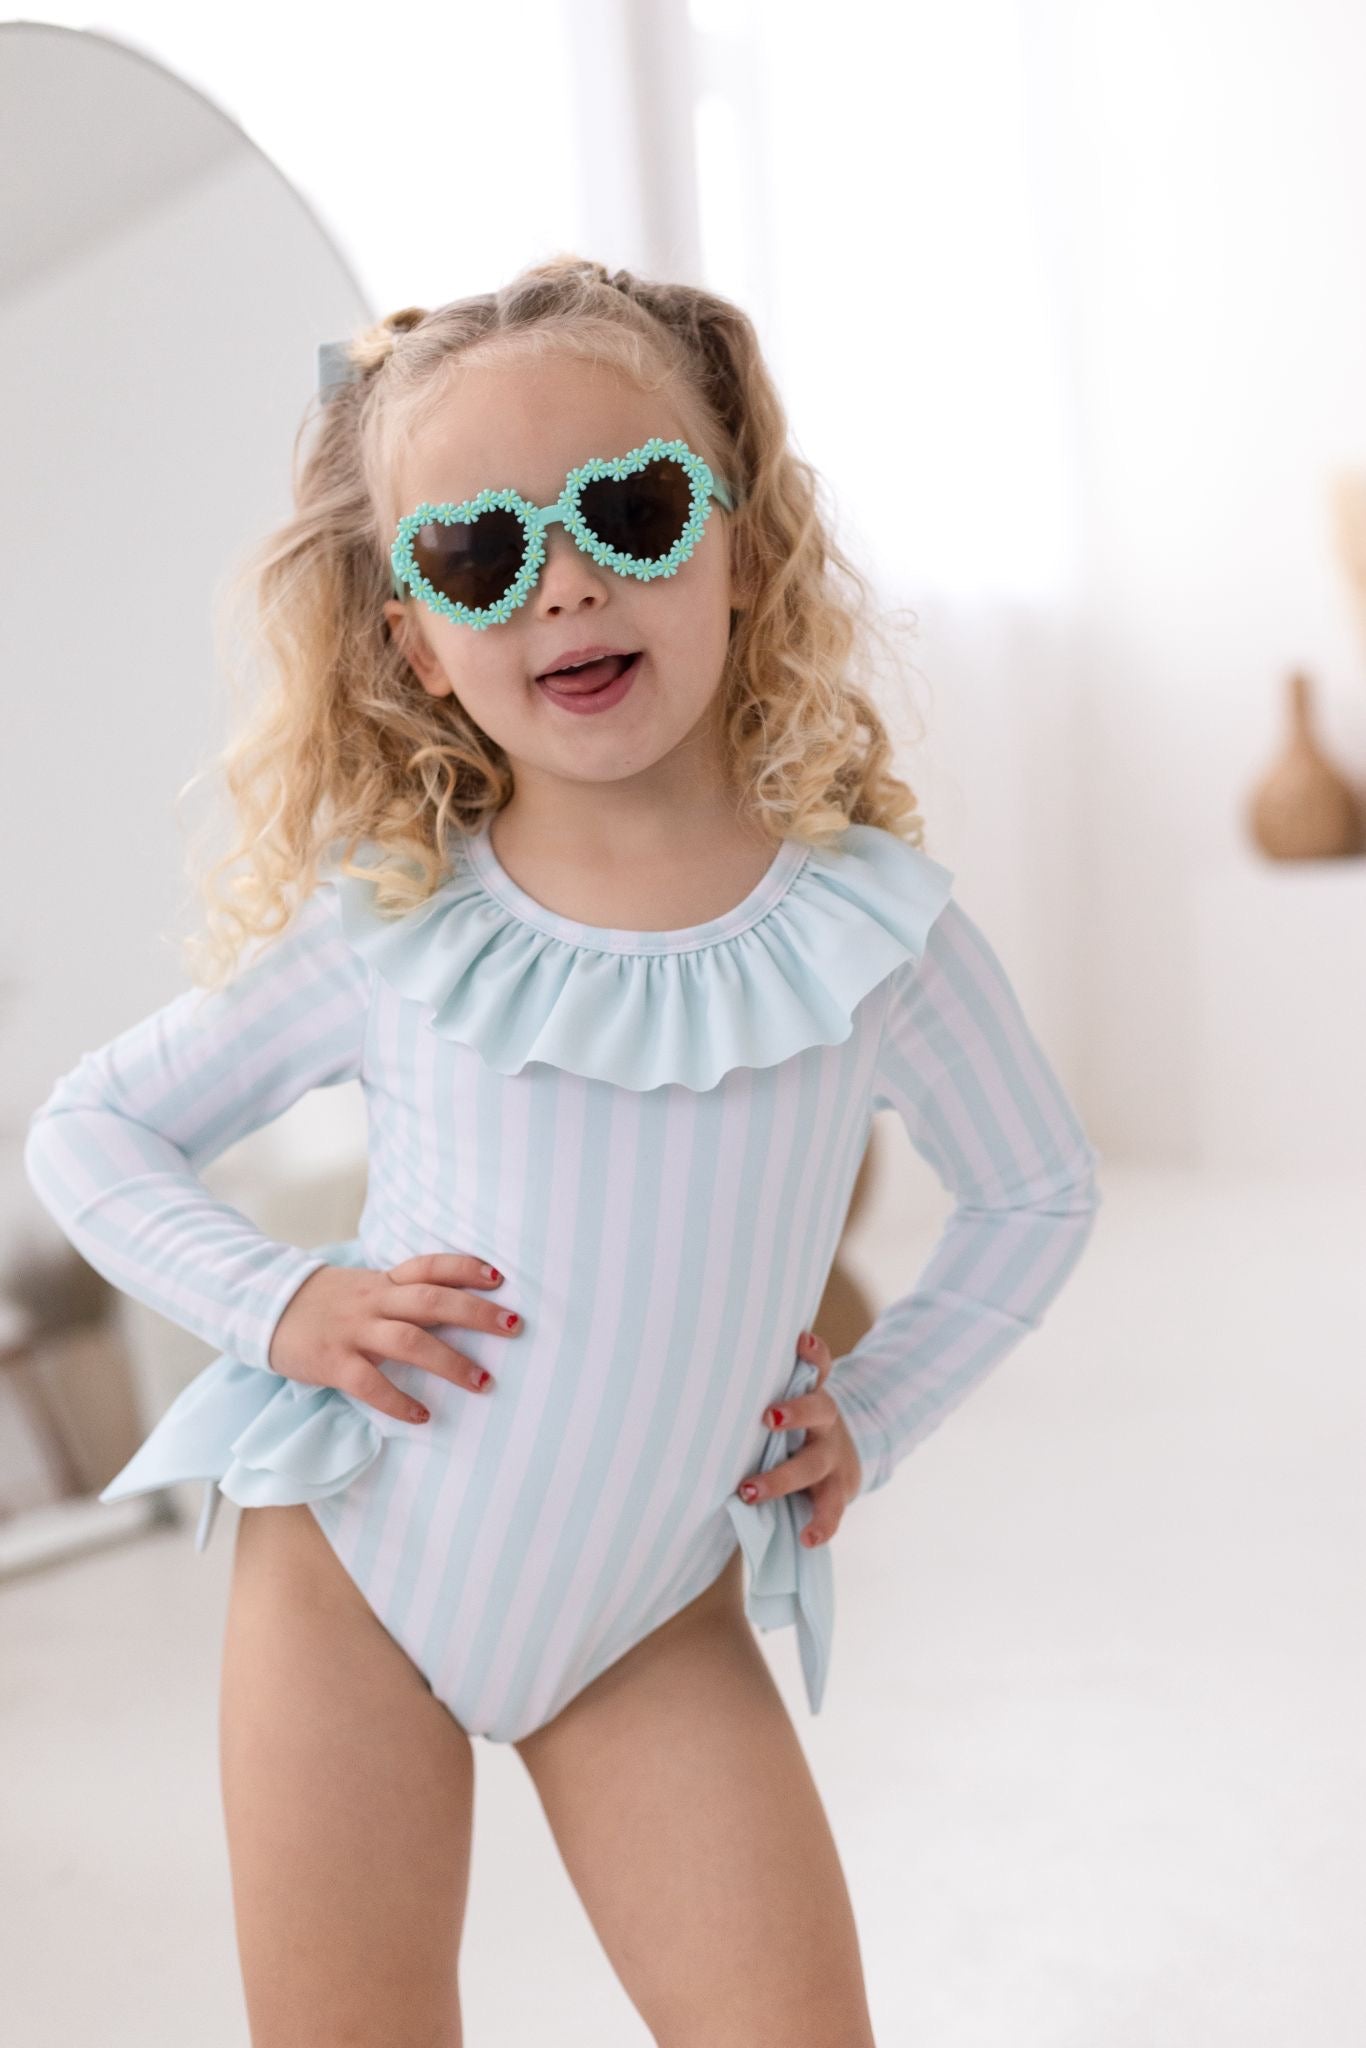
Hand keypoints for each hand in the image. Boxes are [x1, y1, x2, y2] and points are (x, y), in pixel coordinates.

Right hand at [267, 1251, 521, 1423]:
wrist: (262, 1307)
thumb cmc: (324, 1304)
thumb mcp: (363, 1289)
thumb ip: (400, 1297)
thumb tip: (451, 1310)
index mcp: (383, 1282)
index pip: (430, 1266)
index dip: (465, 1268)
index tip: (499, 1278)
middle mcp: (372, 1300)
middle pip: (431, 1300)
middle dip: (476, 1312)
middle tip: (514, 1326)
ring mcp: (352, 1330)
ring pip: (408, 1340)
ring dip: (450, 1361)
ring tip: (483, 1382)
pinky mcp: (331, 1361)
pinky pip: (369, 1383)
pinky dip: (398, 1400)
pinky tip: (422, 1416)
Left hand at [734, 1329, 862, 1547]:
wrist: (846, 1457)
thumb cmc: (794, 1429)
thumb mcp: (787, 1406)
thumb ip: (756, 1398)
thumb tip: (689, 1384)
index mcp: (812, 1396)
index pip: (818, 1368)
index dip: (813, 1354)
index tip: (800, 1341)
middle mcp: (825, 1424)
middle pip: (818, 1409)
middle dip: (794, 1412)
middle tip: (765, 1417)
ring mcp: (833, 1458)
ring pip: (815, 1463)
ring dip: (782, 1476)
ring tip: (750, 1491)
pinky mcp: (839, 1490)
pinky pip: (833, 1510)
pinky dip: (822, 1525)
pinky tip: (808, 1539)